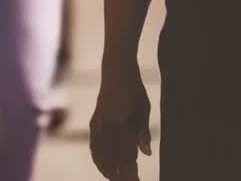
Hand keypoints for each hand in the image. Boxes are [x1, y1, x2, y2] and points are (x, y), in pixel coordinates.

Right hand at [90, 61, 151, 180]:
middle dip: (121, 174)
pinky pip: (94, 146)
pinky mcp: (94, 122)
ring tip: (116, 178)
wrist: (116, 70)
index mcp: (123, 124)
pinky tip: (104, 165)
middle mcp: (108, 127)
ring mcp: (98, 125)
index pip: (127, 156)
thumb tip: (146, 155)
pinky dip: (98, 158)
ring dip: (109, 169)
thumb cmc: (135, 89)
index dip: (131, 172)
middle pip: (114, 159)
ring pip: (101, 155)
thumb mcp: (144, 109)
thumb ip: (143, 133)